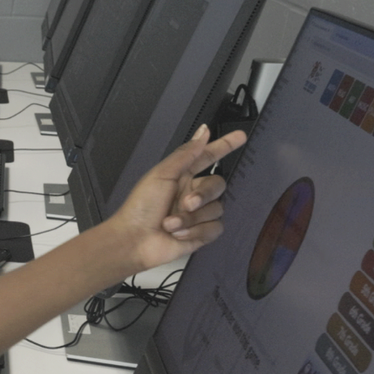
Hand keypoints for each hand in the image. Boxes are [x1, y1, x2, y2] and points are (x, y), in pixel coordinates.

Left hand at [102, 125, 242, 273]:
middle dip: (204, 194)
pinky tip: (179, 234)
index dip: (223, 146)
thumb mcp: (161, 175)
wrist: (134, 241)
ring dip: (193, 217)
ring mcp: (197, 214)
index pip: (207, 157)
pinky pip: (215, 227)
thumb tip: (203, 131)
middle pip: (217, 185)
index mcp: (181, 176)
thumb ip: (186, 154)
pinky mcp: (201, 233)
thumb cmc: (140, 207)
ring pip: (217, 208)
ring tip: (171, 223)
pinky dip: (196, 231)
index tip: (240, 136)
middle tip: (186, 203)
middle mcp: (192, 193)